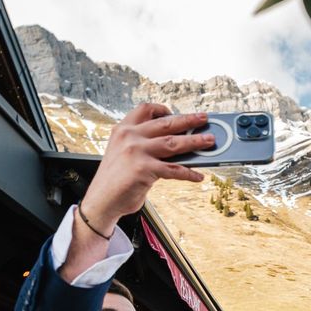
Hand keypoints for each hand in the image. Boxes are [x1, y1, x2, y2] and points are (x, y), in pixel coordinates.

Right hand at [83, 103, 213, 225]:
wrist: (100, 201)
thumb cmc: (116, 178)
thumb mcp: (124, 153)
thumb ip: (145, 144)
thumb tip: (178, 143)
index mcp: (123, 129)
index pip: (145, 109)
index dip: (163, 109)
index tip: (176, 113)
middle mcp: (129, 137)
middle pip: (166, 123)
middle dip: (188, 120)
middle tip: (204, 118)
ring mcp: (136, 152)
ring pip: (174, 143)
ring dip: (195, 141)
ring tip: (209, 141)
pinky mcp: (144, 169)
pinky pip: (174, 169)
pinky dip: (189, 173)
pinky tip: (198, 175)